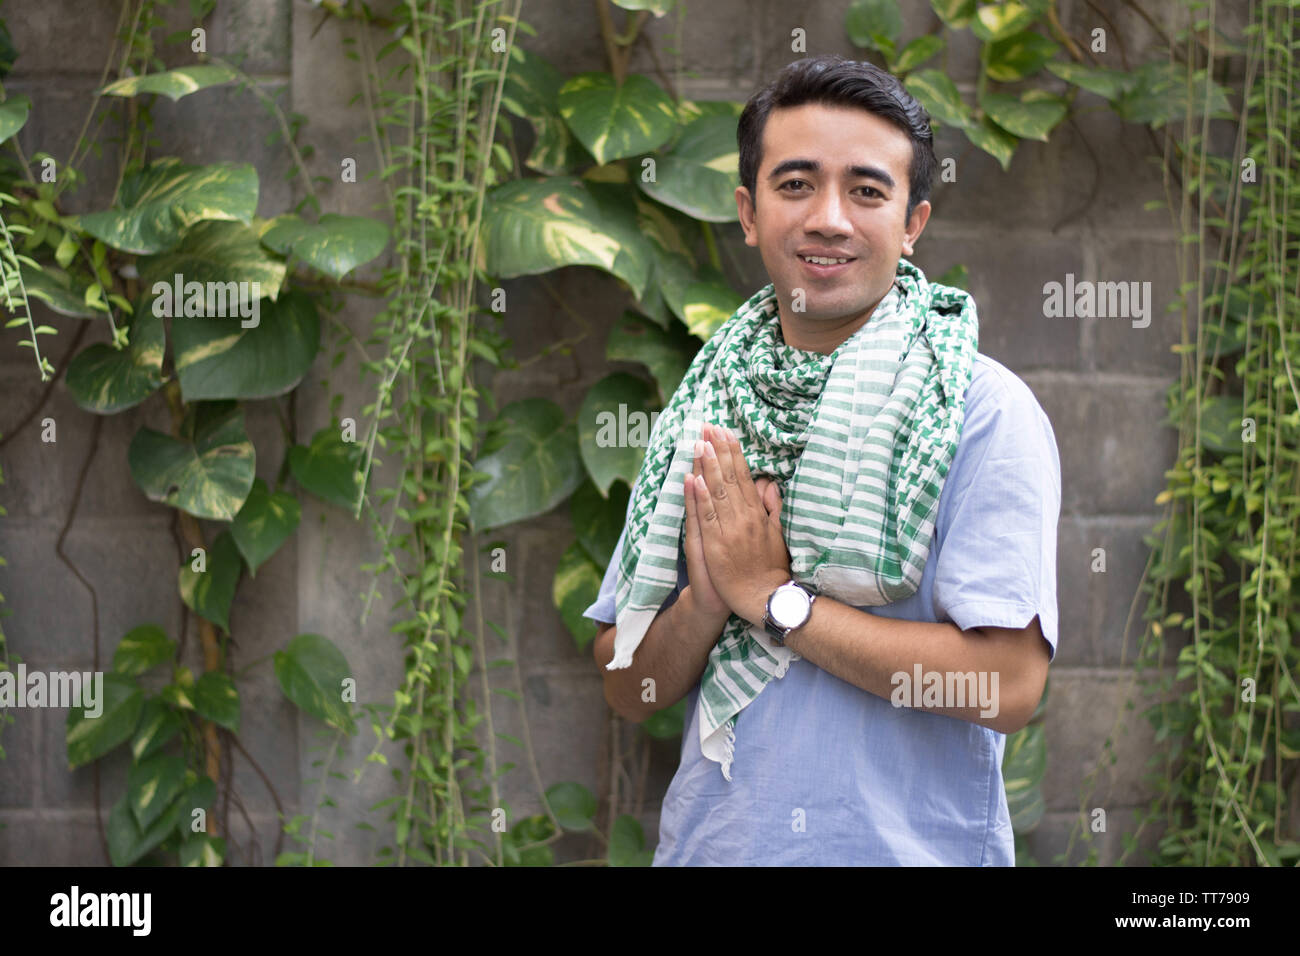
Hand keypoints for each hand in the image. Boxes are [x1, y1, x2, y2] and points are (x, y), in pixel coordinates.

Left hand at [686, 423, 791, 624]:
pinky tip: (694, 479)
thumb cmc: (769, 568)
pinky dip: (700, 498)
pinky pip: (706, 517)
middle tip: (709, 427)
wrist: (761, 598)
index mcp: (757, 514)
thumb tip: (769, 483)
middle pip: (728, 478)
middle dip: (718, 451)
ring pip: (716, 493)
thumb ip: (772, 507)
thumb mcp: (778, 534)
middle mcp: (743, 518)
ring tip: (699, 443)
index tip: (725, 433)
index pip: (742, 476)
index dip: (733, 453)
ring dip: (707, 467)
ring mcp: (728, 531)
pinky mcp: (715, 545)